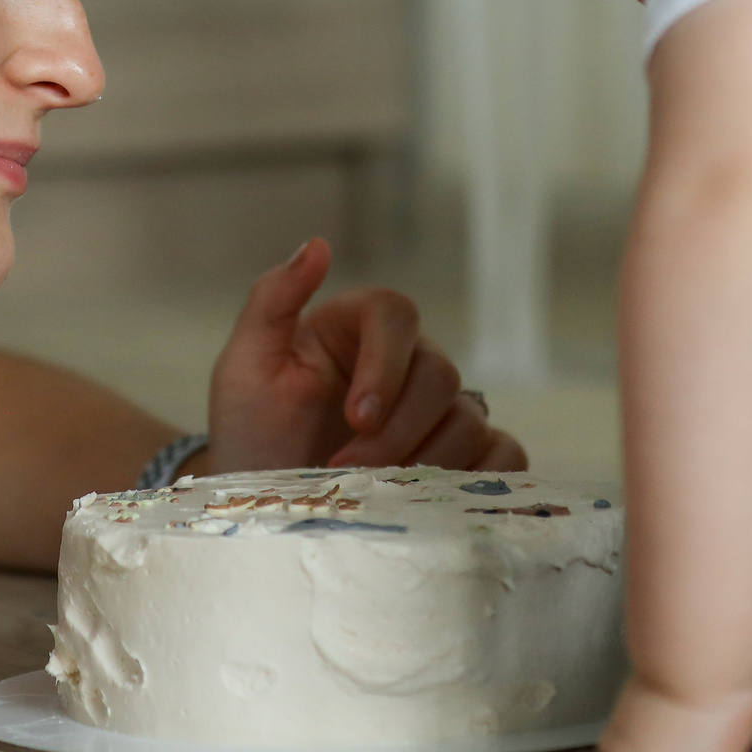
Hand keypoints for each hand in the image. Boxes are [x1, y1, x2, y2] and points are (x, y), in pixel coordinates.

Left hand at [203, 239, 524, 473]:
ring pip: (471, 420)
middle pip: (440, 374)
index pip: (397, 314)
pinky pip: (505, 458)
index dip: (387, 364)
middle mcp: (407, 364)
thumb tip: (318, 245)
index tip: (357, 417)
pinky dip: (484, 477)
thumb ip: (273, 300)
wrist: (265, 507)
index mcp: (358, 328)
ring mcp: (439, 413)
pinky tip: (435, 501)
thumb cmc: (251, 432)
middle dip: (398, 429)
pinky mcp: (463, 460)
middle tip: (352, 472)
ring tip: (377, 494)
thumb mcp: (246, 366)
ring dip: (429, 463)